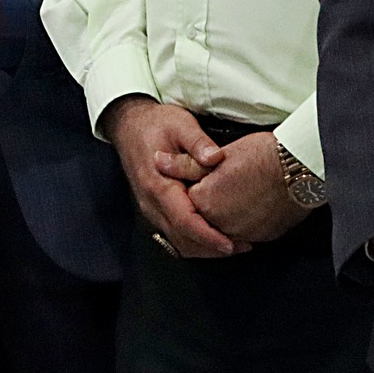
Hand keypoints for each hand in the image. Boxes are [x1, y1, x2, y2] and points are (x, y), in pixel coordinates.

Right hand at [100, 96, 238, 256]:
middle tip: (244, 246)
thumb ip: (198, 142)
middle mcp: (151, 203)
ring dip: (204, 248)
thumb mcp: (181, 124)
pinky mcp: (155, 209)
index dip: (208, 236)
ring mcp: (151, 209)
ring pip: (178, 241)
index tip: (231, 244)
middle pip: (182, 239)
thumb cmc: (156, 124)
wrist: (129, 125)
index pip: (184, 221)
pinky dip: (195, 240)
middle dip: (212, 248)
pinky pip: (174, 234)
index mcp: (158, 185)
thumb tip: (216, 158)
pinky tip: (215, 235)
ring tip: (235, 244)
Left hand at [178, 131, 310, 245]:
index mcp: (204, 204)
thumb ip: (184, 164)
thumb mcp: (217, 155)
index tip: (194, 182)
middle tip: (211, 192)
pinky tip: (247, 207)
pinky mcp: (262, 236)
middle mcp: (221, 225)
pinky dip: (241, 225)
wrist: (299, 168)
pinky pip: (244, 235)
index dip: (187, 192)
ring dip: (221, 221)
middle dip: (202, 210)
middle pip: (202, 222)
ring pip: (223, 232)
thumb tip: (158, 161)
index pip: (184, 206)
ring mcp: (243, 234)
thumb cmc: (260, 156)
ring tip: (230, 199)